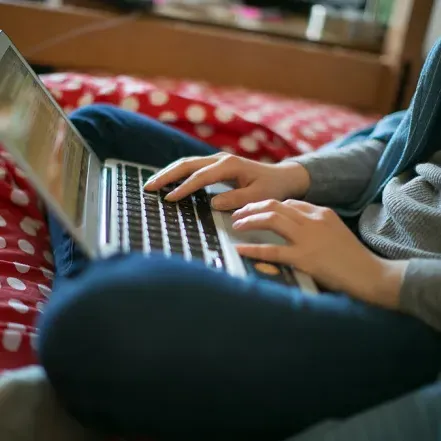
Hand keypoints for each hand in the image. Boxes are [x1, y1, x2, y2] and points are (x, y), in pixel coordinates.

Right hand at [144, 153, 309, 210]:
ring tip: (152, 184)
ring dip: (169, 172)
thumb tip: (213, 203)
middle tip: (149, 187)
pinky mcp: (216, 165)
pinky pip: (192, 167)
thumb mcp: (258, 196)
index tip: (169, 199)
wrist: (282, 177)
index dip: (184, 188)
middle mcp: (221, 159)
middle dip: (166, 175)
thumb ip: (236, 200)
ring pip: (187, 163)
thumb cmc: (272, 187)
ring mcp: (217, 160)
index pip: (201, 177)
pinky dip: (178, 173)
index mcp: (230, 165)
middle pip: (187, 164)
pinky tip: (168, 182)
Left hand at [232, 199, 407, 306]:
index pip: (288, 202)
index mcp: (321, 212)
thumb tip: (290, 225)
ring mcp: (308, 238)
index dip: (266, 205)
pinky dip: (253, 248)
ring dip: (249, 220)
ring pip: (271, 219)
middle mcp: (313, 220)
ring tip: (236, 225)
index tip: (253, 210)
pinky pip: (272, 250)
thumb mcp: (335, 231)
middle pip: (275, 205)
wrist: (371, 274)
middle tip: (237, 214)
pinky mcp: (304, 258)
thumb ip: (315, 225)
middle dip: (252, 207)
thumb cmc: (353, 257)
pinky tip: (239, 249)